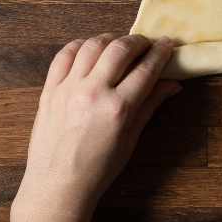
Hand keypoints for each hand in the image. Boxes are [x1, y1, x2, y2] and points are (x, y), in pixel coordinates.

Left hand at [9, 35, 179, 221]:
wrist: (59, 183)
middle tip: (147, 43)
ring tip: (119, 44)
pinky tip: (90, 48)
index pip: (146, 70)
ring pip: (91, 45)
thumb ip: (150, 107)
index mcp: (118, 108)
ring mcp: (68, 87)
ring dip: (109, 39)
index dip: (161, 53)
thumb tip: (171, 85)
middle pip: (119, 49)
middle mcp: (93, 91)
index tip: (169, 44)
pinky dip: (80, 45)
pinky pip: (65, 54)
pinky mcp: (50, 88)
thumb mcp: (131, 139)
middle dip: (137, 41)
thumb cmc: (100, 168)